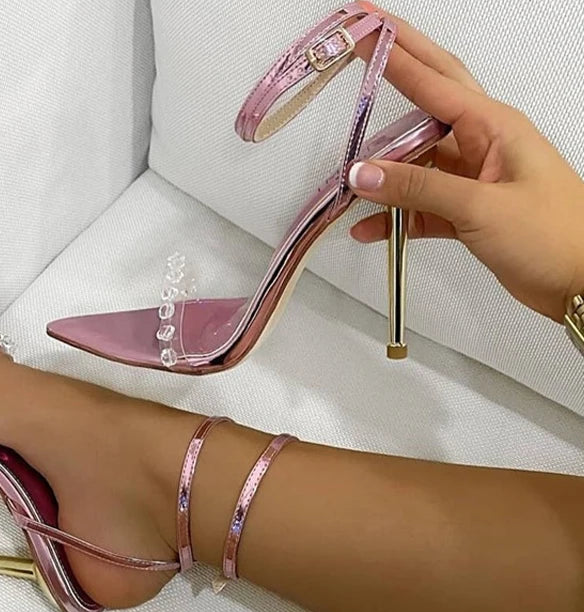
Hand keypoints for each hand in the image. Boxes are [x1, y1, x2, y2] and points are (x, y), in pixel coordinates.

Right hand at [348, 11, 583, 322]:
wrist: (582, 285)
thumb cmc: (556, 237)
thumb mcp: (481, 208)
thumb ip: (417, 188)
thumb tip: (365, 174)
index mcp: (494, 127)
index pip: (433, 79)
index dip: (395, 51)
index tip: (363, 28)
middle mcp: (482, 144)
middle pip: (425, 99)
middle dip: (391, 71)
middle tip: (358, 44)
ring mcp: (473, 177)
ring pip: (414, 162)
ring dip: (383, 172)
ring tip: (349, 181)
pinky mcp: (466, 211)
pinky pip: (419, 205)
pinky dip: (394, 217)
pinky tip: (371, 228)